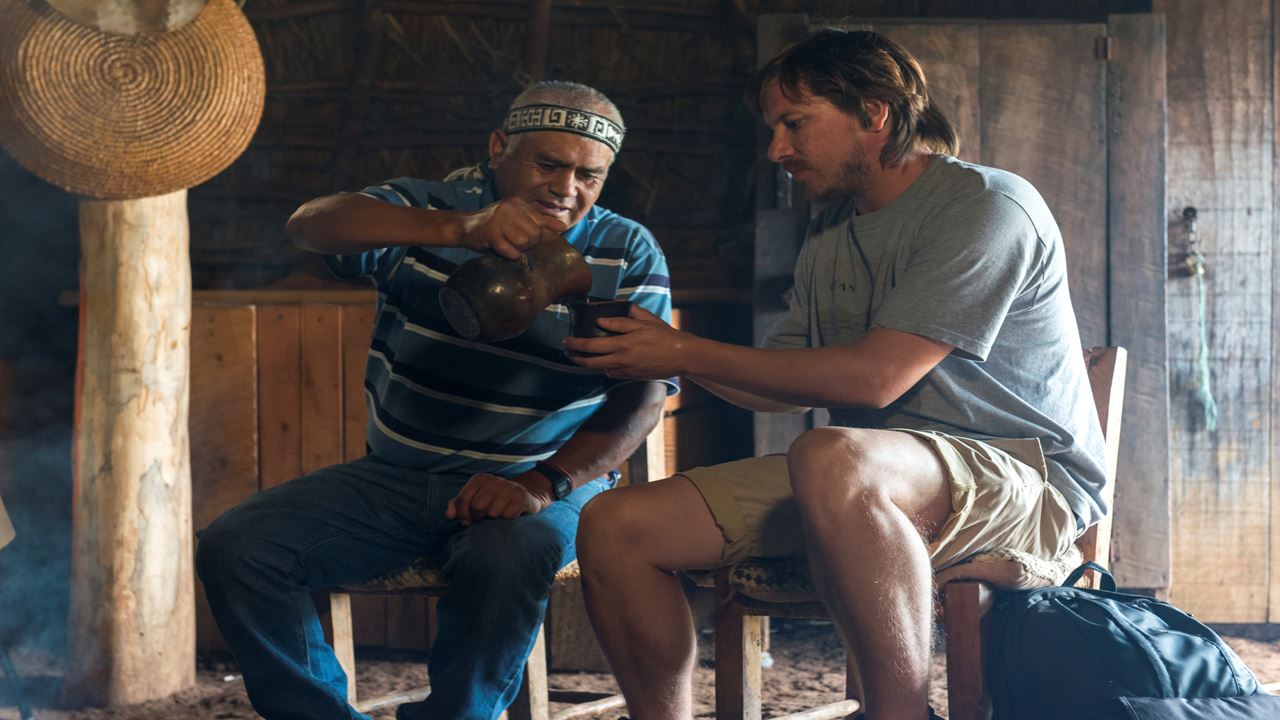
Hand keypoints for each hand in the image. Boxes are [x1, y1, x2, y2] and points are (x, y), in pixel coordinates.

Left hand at [446, 472, 553, 524]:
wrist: (526, 495)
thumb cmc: (495, 500)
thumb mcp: (475, 498)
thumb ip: (458, 505)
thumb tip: (449, 514)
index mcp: (479, 479)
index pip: (461, 501)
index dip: (463, 515)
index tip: (468, 520)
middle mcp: (493, 481)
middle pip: (477, 509)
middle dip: (480, 517)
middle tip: (487, 516)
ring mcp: (508, 488)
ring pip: (493, 514)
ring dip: (496, 519)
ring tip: (501, 513)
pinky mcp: (521, 498)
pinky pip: (508, 517)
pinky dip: (508, 520)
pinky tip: (511, 514)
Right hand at [458, 198, 567, 259]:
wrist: (463, 227)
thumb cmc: (493, 226)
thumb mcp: (516, 218)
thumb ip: (538, 222)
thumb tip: (562, 228)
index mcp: (518, 203)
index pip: (540, 222)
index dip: (536, 234)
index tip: (525, 236)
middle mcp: (510, 207)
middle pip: (534, 234)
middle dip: (527, 244)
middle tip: (513, 242)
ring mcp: (500, 219)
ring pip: (524, 243)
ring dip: (517, 249)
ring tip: (507, 245)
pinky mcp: (491, 233)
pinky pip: (511, 251)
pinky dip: (509, 255)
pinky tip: (501, 249)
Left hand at [563, 306, 694, 379]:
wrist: (680, 356)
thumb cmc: (663, 335)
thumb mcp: (643, 321)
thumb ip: (620, 321)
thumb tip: (600, 321)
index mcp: (622, 345)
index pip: (591, 345)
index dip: (575, 344)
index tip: (565, 340)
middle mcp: (621, 360)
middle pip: (590, 363)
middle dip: (575, 358)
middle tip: (567, 352)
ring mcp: (626, 371)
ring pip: (599, 369)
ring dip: (587, 364)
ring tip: (580, 356)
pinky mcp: (631, 376)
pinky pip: (611, 373)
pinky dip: (602, 367)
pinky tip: (601, 361)